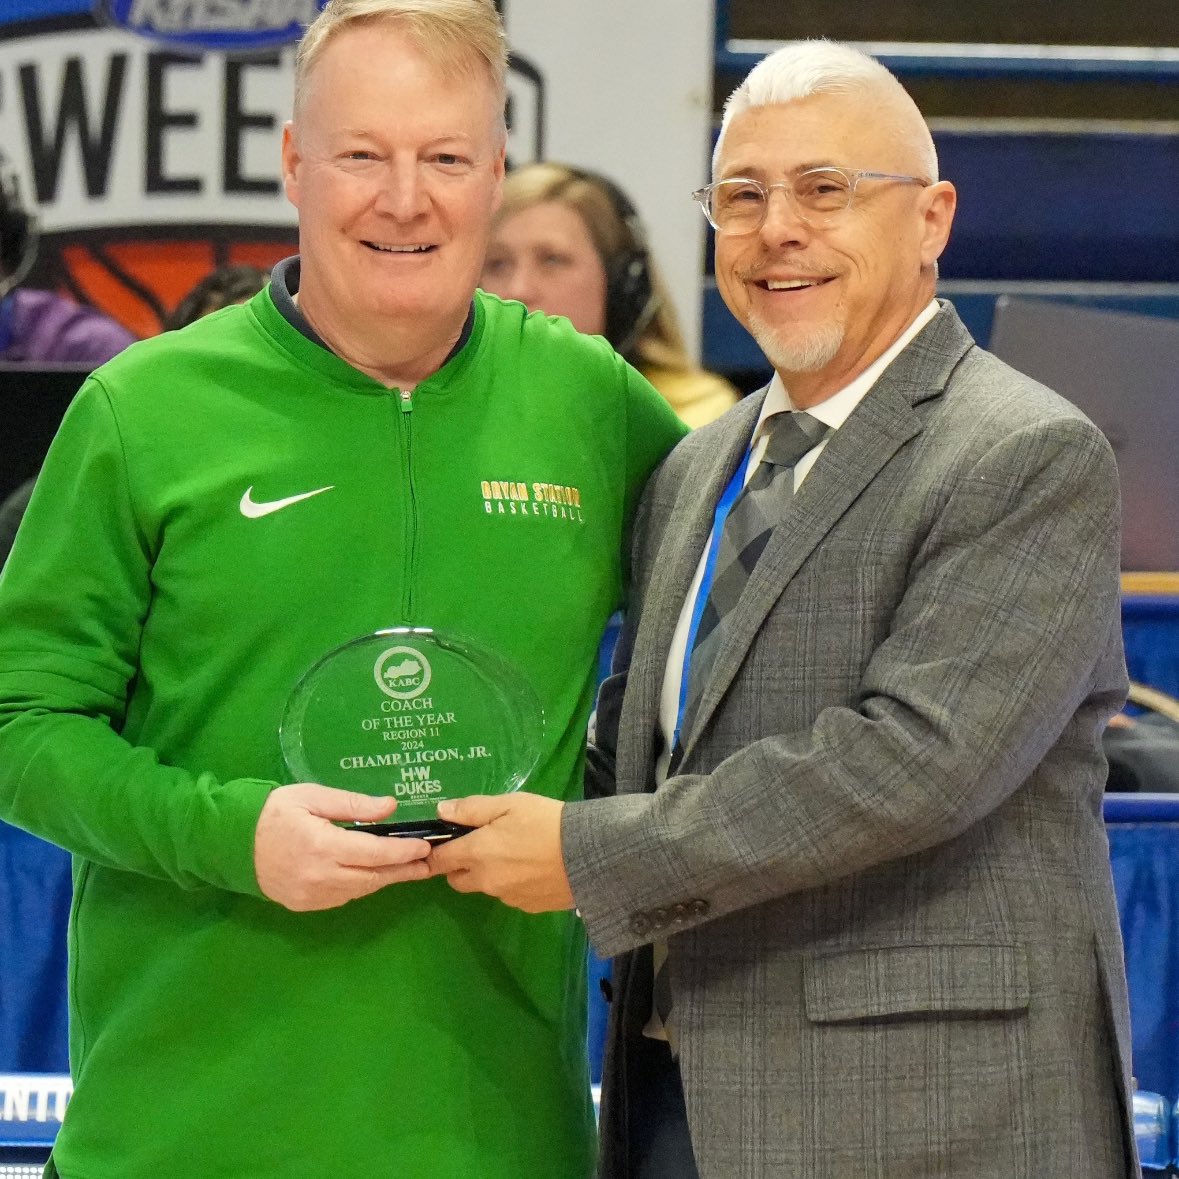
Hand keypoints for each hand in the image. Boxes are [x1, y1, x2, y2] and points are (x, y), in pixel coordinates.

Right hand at [254, 784, 430, 911]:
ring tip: (408, 869)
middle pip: (373, 878)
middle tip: (428, 864)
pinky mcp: (305, 905)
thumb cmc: (273, 812)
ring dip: (385, 879)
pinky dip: (361, 886)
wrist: (231, 844)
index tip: (425, 847)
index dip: (404, 853)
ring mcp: (312, 895)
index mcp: (323, 846)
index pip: (374, 854)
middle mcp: (320, 876)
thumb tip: (390, 807)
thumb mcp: (312, 796)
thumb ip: (352, 804)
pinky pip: (342, 897)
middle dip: (403, 871)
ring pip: (360, 890)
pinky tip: (374, 875)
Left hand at [428, 793, 573, 912]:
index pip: (439, 860)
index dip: (436, 853)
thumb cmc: (547, 821)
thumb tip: (441, 812)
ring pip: (485, 887)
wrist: (589, 853)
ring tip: (516, 854)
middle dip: (460, 866)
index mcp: (477, 853)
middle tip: (481, 845)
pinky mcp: (528, 907)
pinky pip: (509, 896)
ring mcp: (507, 897)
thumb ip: (472, 809)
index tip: (440, 845)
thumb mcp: (510, 803)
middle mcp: (486, 880)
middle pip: (457, 880)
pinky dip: (512, 884)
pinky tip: (533, 868)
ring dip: (488, 875)